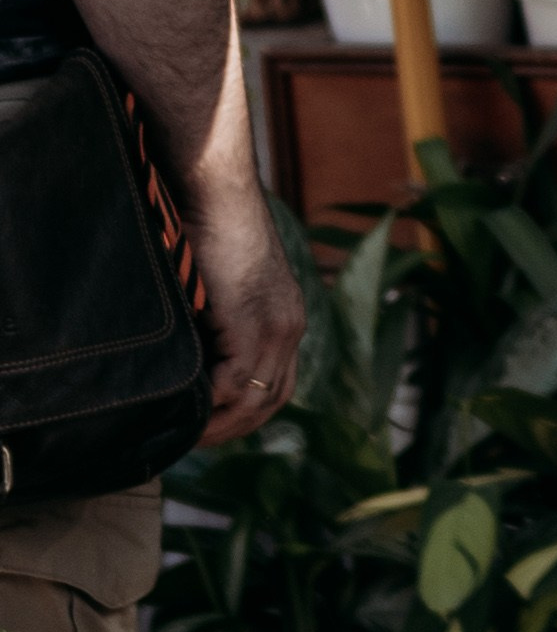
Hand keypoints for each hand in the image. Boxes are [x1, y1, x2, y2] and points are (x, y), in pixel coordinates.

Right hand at [189, 176, 305, 441]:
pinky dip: (213, 400)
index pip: (279, 384)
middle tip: (196, 439)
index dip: (248, 412)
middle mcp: (292, 325)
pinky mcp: (252, 322)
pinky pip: (235, 381)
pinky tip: (188, 403)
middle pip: (273, 400)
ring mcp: (277, 325)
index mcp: (288, 316)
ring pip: (256, 398)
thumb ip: (221, 324)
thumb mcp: (224, 286)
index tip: (213, 425)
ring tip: (188, 432)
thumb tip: (193, 362)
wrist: (214, 191)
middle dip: (236, 427)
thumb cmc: (208, 229)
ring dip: (223, 422)